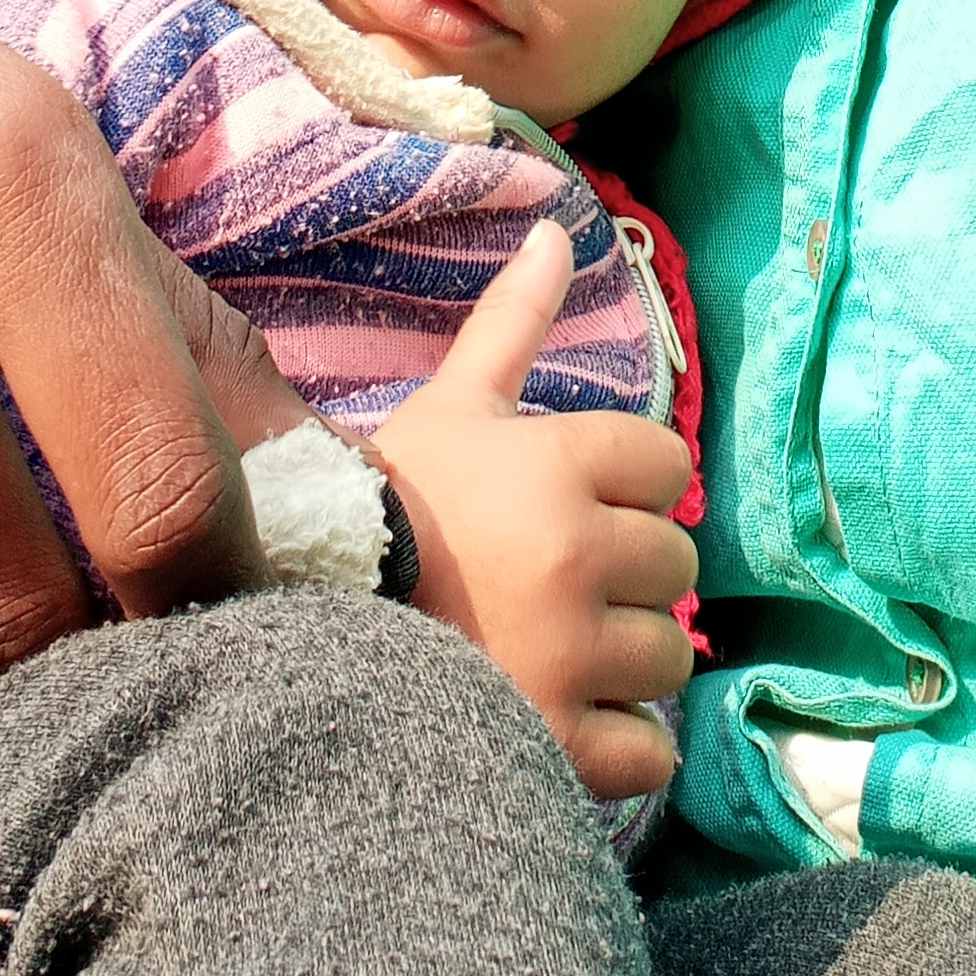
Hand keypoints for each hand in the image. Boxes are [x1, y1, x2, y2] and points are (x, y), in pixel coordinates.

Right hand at [370, 220, 696, 799]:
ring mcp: (569, 654)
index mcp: (556, 465)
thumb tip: (559, 229)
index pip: (666, 465)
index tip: (567, 507)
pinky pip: (651, 747)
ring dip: (624, 661)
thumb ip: (511, 321)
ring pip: (667, 656)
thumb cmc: (389, 513)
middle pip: (674, 564)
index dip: (625, 487)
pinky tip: (562, 719)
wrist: (301, 637)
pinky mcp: (560, 743)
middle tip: (549, 587)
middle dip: (625, 577)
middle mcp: (575, 553)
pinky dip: (622, 744)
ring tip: (550, 652)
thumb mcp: (451, 407)